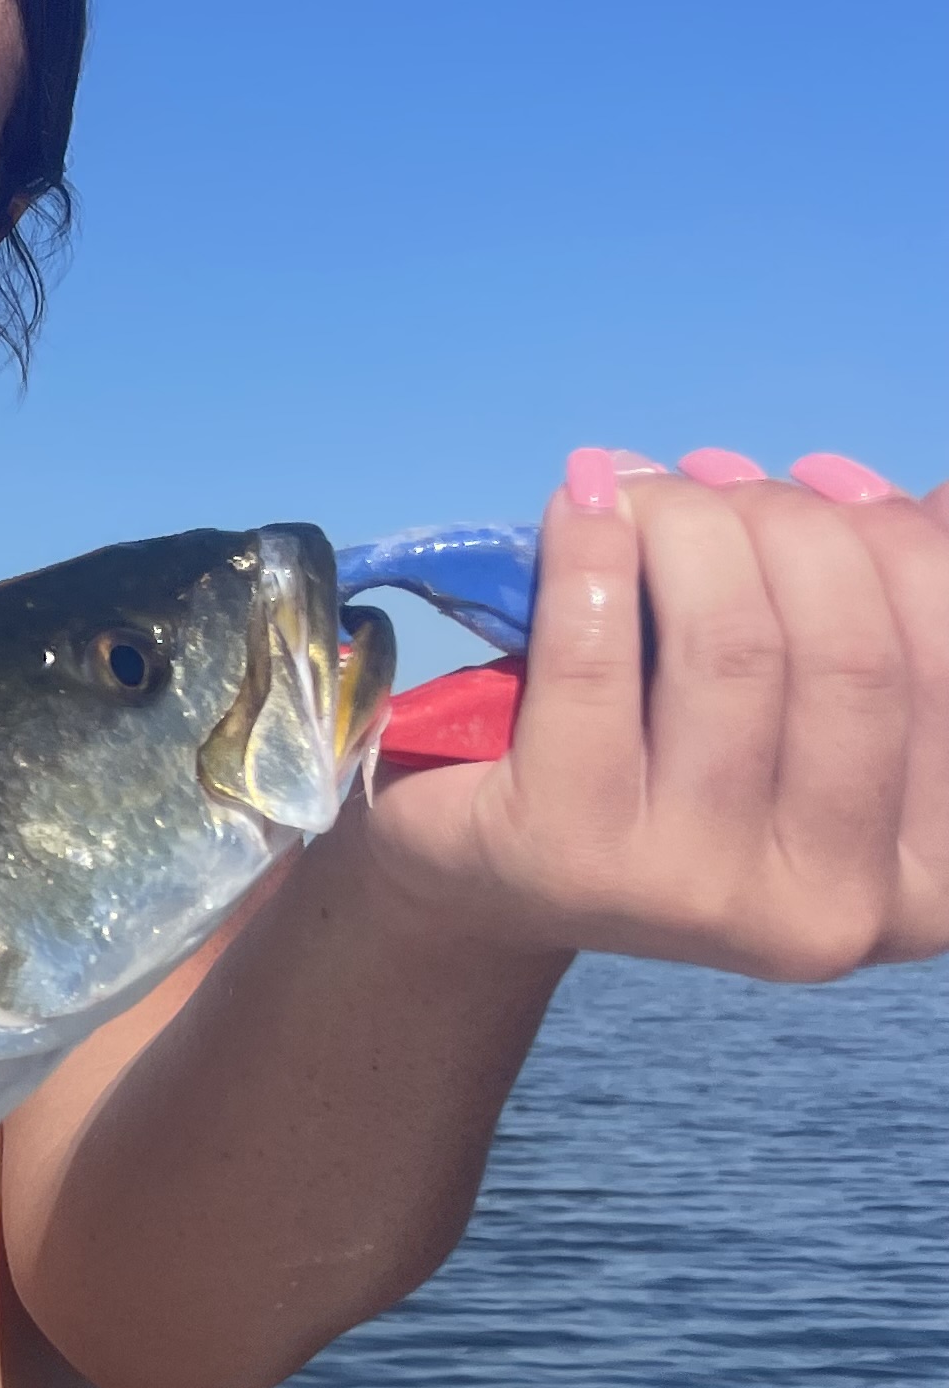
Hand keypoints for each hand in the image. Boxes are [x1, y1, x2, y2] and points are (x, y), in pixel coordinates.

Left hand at [362, 447, 948, 978]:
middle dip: (785, 527)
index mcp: (928, 881)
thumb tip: (939, 499)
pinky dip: (594, 552)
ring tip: (643, 491)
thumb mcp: (791, 716)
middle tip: (715, 482)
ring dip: (688, 526)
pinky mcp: (575, 852)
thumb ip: (876, 626)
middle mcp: (833, 909)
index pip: (947, 663)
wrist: (486, 871)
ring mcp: (703, 891)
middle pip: (847, 652)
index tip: (827, 478)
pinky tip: (582, 506)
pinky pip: (598, 658)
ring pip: (730, 646)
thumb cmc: (664, 772)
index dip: (897, 544)